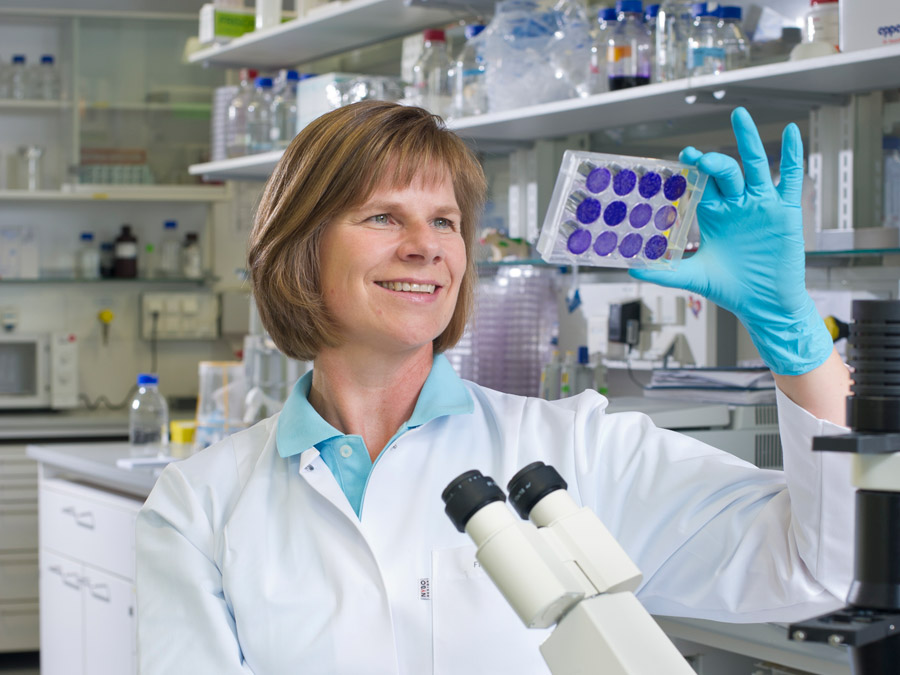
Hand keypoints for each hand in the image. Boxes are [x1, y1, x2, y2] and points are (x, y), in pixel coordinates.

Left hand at [629, 107, 831, 375]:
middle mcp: (738, 205)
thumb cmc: (731, 289)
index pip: (703, 183)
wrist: (764, 304)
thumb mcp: (693, 277)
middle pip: (726, 171)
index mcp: (716, 215)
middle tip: (698, 155)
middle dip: (712, 160)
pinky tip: (792, 132)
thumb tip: (632, 268)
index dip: (694, 168)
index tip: (684, 157)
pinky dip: (792, 155)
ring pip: (755, 166)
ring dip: (748, 140)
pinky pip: (790, 179)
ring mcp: (762, 205)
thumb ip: (664, 271)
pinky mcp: (786, 211)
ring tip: (740, 116)